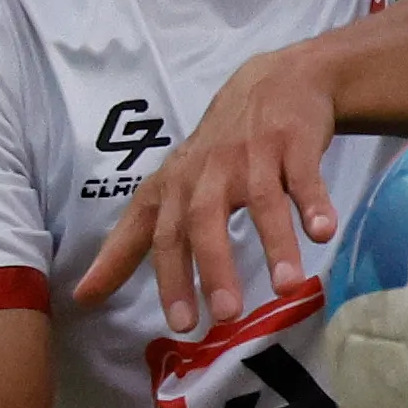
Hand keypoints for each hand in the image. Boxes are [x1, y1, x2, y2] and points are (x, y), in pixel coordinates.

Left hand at [74, 47, 339, 332]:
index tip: (179, 325)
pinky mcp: (294, 143)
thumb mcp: (170, 189)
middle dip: (215, 268)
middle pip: (205, 221)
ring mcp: (254, 155)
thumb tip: (82, 296)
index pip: (162, 235)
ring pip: (260, 201)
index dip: (168, 278)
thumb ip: (131, 242)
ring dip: (274, 244)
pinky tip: (324, 233)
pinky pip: (303, 177)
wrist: (278, 82)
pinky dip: (313, 204)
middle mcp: (210, 171)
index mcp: (178, 186)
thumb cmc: (220, 150)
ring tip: (287, 288)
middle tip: (227, 315)